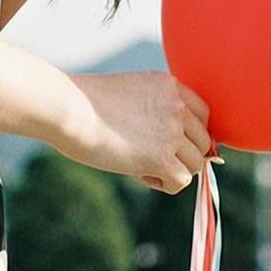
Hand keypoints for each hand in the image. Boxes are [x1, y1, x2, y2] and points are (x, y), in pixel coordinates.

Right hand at [48, 69, 218, 192]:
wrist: (67, 109)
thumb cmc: (85, 103)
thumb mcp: (130, 93)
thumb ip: (156, 109)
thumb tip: (174, 146)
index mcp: (169, 86)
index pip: (203, 115)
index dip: (189, 134)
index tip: (170, 143)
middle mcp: (177, 106)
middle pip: (202, 142)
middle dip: (181, 154)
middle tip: (151, 157)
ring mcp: (172, 132)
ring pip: (195, 163)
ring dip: (173, 169)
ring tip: (142, 166)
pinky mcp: (161, 158)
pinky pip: (182, 181)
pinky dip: (164, 184)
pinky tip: (140, 175)